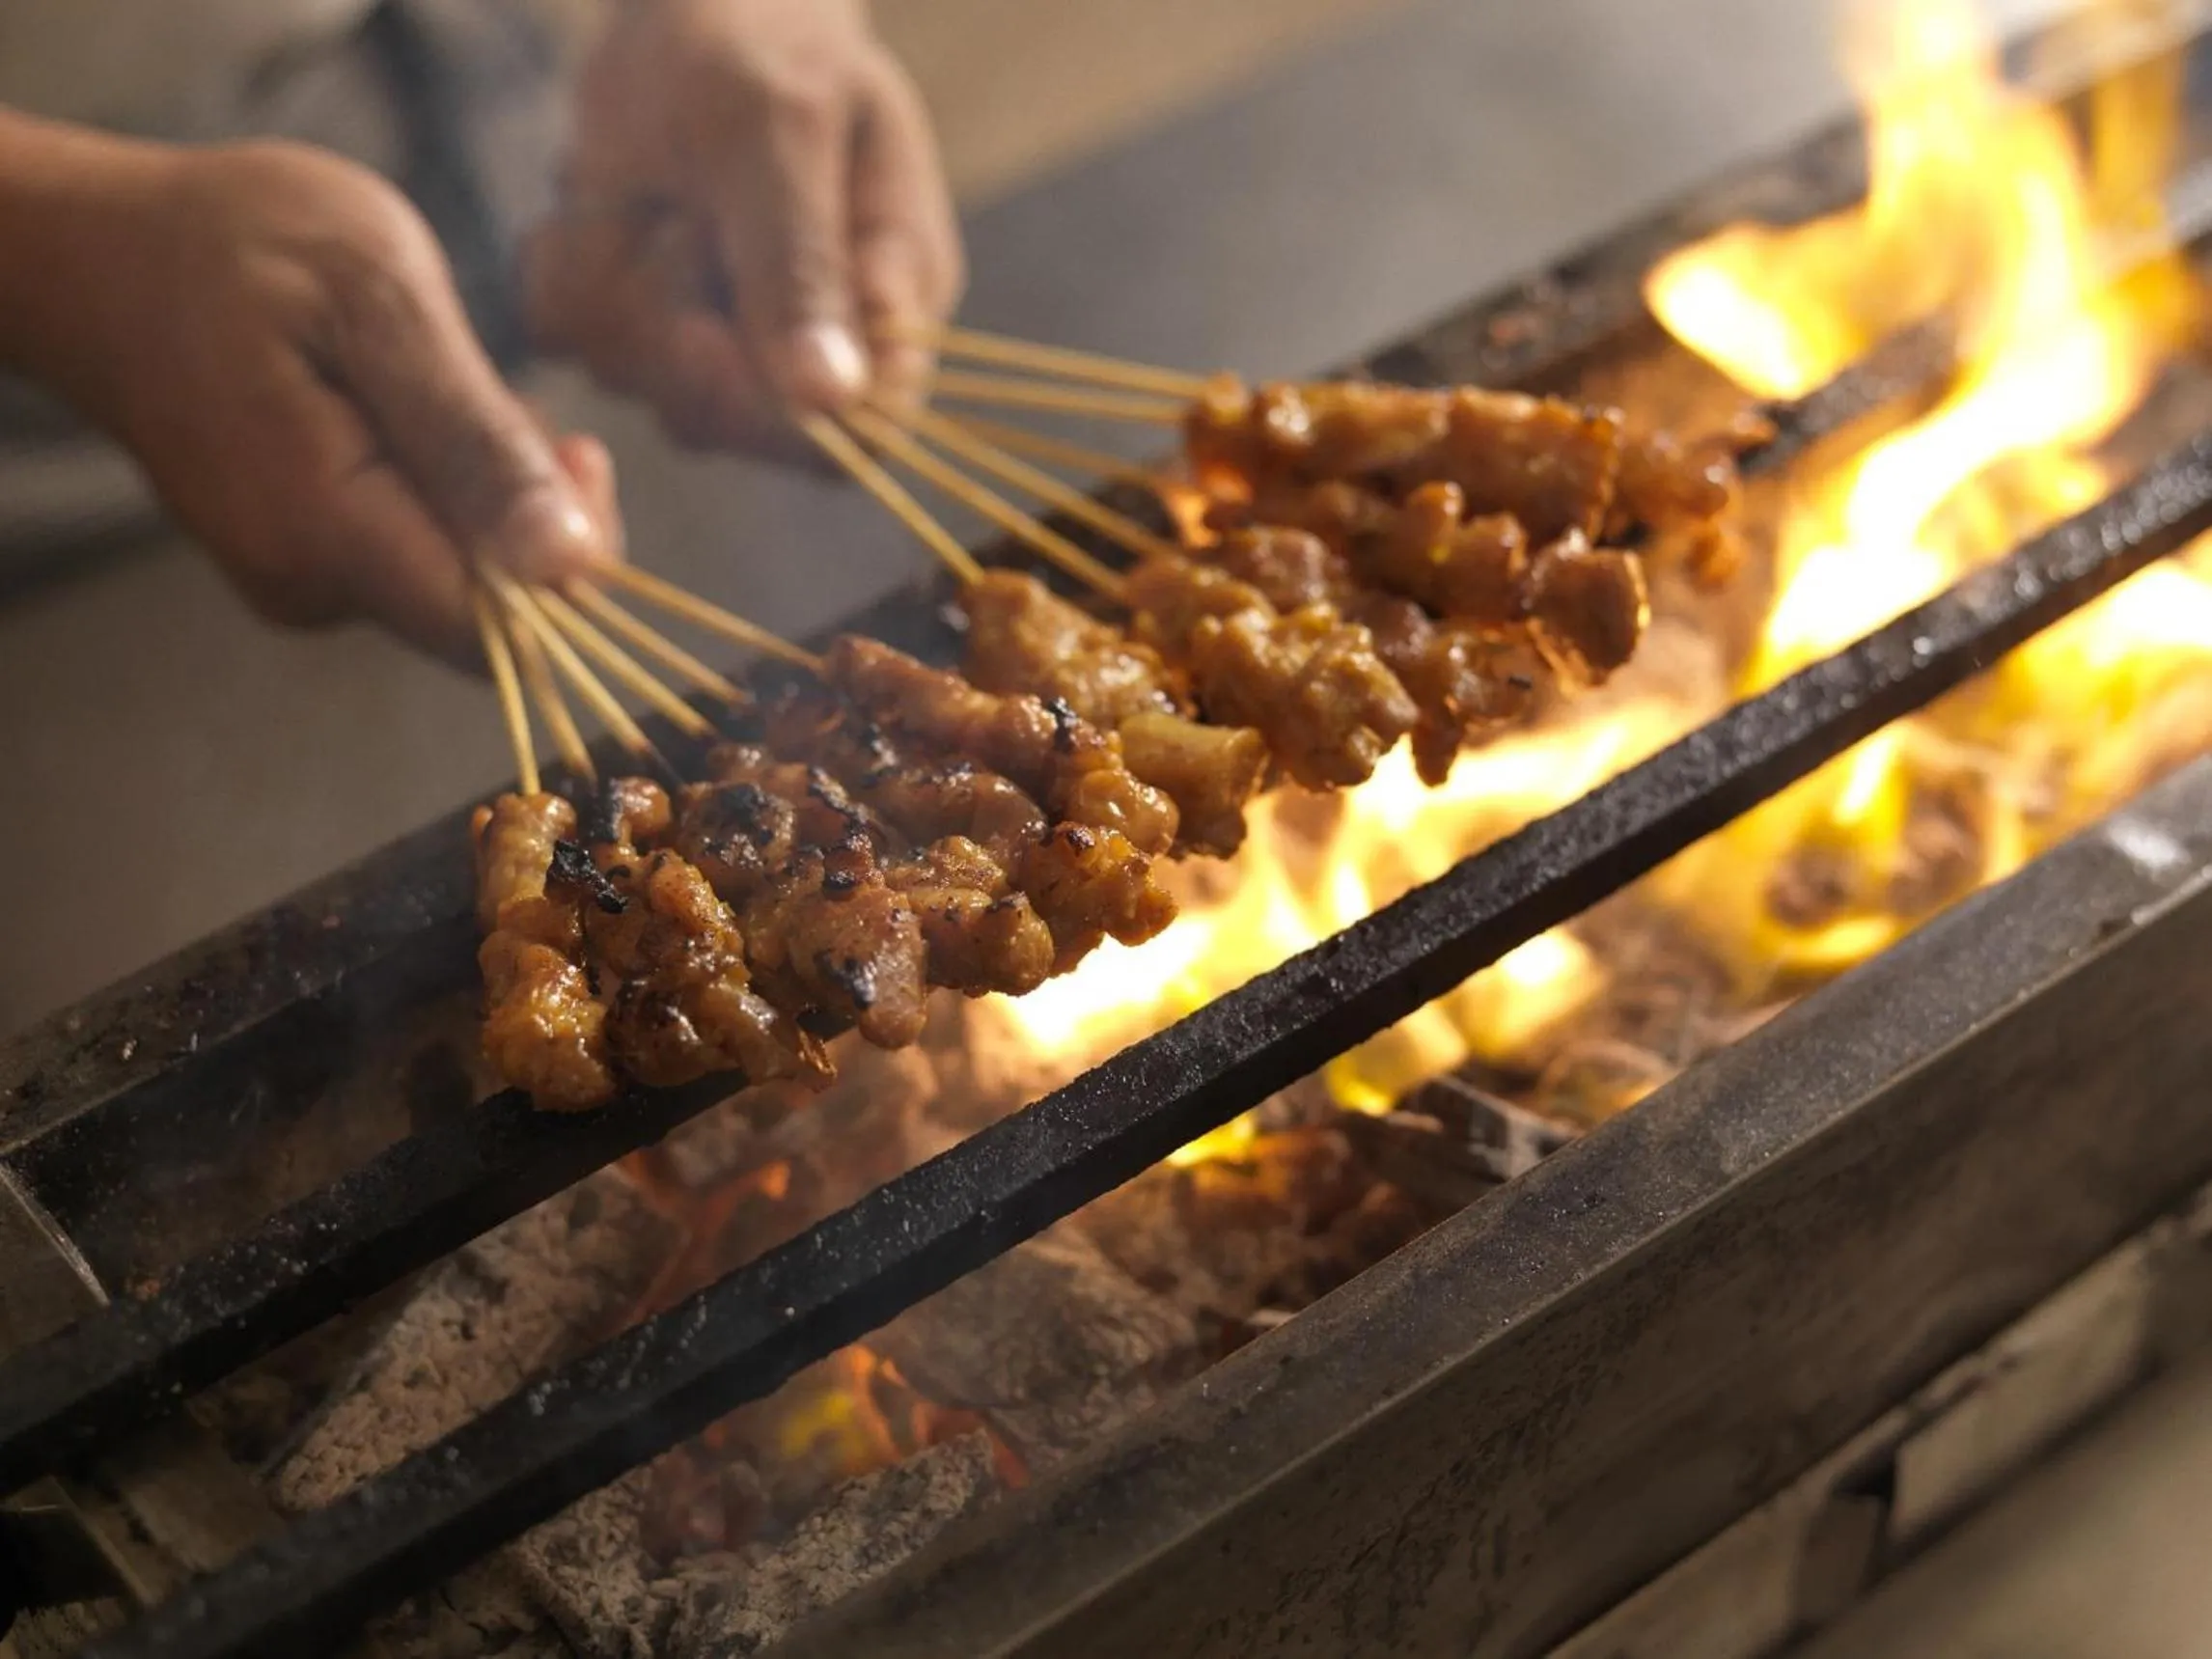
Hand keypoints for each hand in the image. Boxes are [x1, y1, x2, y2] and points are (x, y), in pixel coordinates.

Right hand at [0, 122, 618, 662]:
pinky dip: (442, 483)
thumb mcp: (379, 301)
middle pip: (492, 609)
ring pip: (460, 574)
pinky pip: (416, 549)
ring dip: (486, 486)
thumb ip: (476, 441)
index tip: (574, 451)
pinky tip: (402, 403)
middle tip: (498, 389)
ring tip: (431, 380)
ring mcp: (302, 584)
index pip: (504, 631)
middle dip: (531, 509)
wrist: (102, 254)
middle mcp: (311, 589)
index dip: (569, 564)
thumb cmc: (234, 247)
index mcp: (328, 536)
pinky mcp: (307, 563)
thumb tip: (570, 565)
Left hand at [523, 0, 964, 449]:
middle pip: (740, 427)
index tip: (703, 336)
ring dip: (618, 286)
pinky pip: (579, 340)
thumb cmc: (761, 43)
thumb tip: (832, 400)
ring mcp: (722, 341)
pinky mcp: (641, 324)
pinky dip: (569, 268)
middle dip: (676, 331)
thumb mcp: (779, 131)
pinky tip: (601, 202)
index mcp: (891, 304)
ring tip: (649, 194)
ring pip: (645, 386)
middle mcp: (814, 344)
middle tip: (670, 224)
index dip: (781, 419)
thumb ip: (801, 264)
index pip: (863, 435)